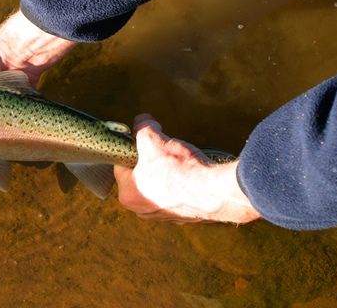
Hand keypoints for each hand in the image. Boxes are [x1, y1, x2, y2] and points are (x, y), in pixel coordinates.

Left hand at [114, 114, 260, 223]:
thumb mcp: (152, 140)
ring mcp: (163, 214)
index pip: (122, 165)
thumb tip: (142, 121)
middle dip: (151, 161)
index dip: (134, 148)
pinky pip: (176, 194)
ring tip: (178, 162)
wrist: (214, 192)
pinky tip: (189, 174)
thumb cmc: (179, 170)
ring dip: (166, 172)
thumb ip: (142, 128)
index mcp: (127, 194)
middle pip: (141, 175)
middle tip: (163, 151)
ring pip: (159, 184)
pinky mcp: (183, 215)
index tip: (144, 142)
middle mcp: (142, 209)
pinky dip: (181, 184)